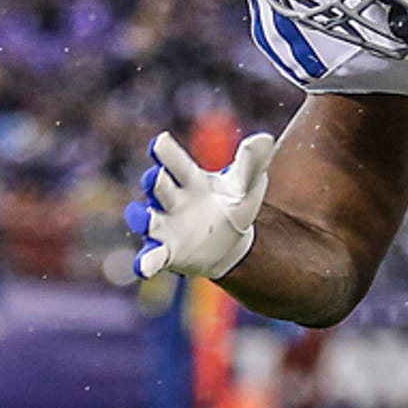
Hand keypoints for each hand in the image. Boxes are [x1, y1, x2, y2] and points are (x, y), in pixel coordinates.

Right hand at [130, 132, 274, 279]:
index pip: (176, 162)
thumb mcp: (247, 184)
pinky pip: (150, 257)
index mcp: (190, 180)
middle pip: (158, 187)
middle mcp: (172, 199)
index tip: (159, 142)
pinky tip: (141, 269)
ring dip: (142, 218)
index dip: (166, 152)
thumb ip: (252, 162)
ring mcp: (165, 226)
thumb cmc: (234, 204)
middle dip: (155, 182)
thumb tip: (265, 138)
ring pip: (146, 219)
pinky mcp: (166, 252)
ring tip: (143, 217)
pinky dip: (144, 262)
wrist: (233, 242)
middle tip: (155, 177)